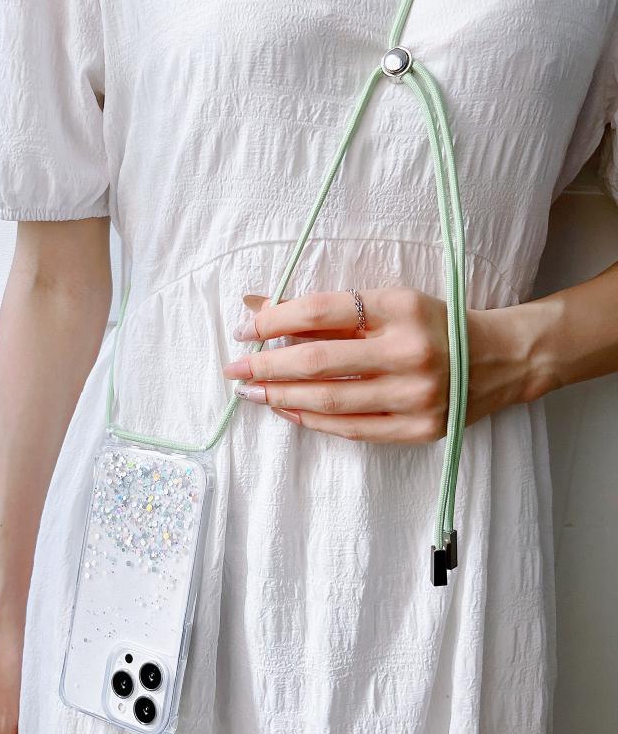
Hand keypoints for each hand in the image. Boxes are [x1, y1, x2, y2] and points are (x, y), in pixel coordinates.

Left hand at [222, 287, 537, 443]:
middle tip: (233, 370)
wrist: (501, 359)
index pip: (321, 311)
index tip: (243, 329)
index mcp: (401, 306)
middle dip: (265, 366)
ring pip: (329, 400)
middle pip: (318, 361)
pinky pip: (350, 429)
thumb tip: (256, 306)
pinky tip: (286, 410)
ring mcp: (417, 396)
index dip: (274, 320)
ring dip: (280, 397)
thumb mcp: (386, 303)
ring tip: (250, 393)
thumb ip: (325, 310)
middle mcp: (411, 351)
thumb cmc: (431, 325)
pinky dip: (311, 420)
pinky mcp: (419, 429)